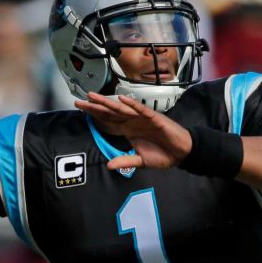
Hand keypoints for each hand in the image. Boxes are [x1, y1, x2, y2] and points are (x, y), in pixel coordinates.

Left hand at [75, 93, 191, 169]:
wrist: (182, 153)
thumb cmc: (163, 155)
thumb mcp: (141, 161)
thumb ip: (125, 161)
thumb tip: (109, 166)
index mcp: (128, 130)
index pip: (108, 121)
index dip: (94, 116)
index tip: (81, 111)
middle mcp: (133, 122)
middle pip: (110, 112)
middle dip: (94, 107)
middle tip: (79, 101)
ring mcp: (142, 119)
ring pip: (122, 108)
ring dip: (108, 102)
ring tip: (94, 97)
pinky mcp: (155, 119)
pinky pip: (142, 110)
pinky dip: (133, 104)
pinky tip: (122, 99)